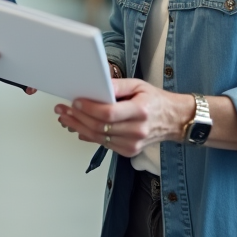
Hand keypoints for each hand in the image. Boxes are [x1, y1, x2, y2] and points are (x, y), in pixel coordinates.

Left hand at [54, 77, 194, 156]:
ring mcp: (133, 144)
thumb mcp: (138, 85)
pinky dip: (88, 136)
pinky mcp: (129, 151)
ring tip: (65, 118)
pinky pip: (104, 144)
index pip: (109, 113)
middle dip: (77, 118)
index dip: (89, 108)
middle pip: (100, 127)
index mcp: (140, 111)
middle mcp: (137, 130)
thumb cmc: (156, 101)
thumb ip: (117, 86)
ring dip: (78, 128)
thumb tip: (96, 85)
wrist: (174, 120)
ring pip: (98, 138)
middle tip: (63, 109)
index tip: (76, 102)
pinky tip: (78, 128)